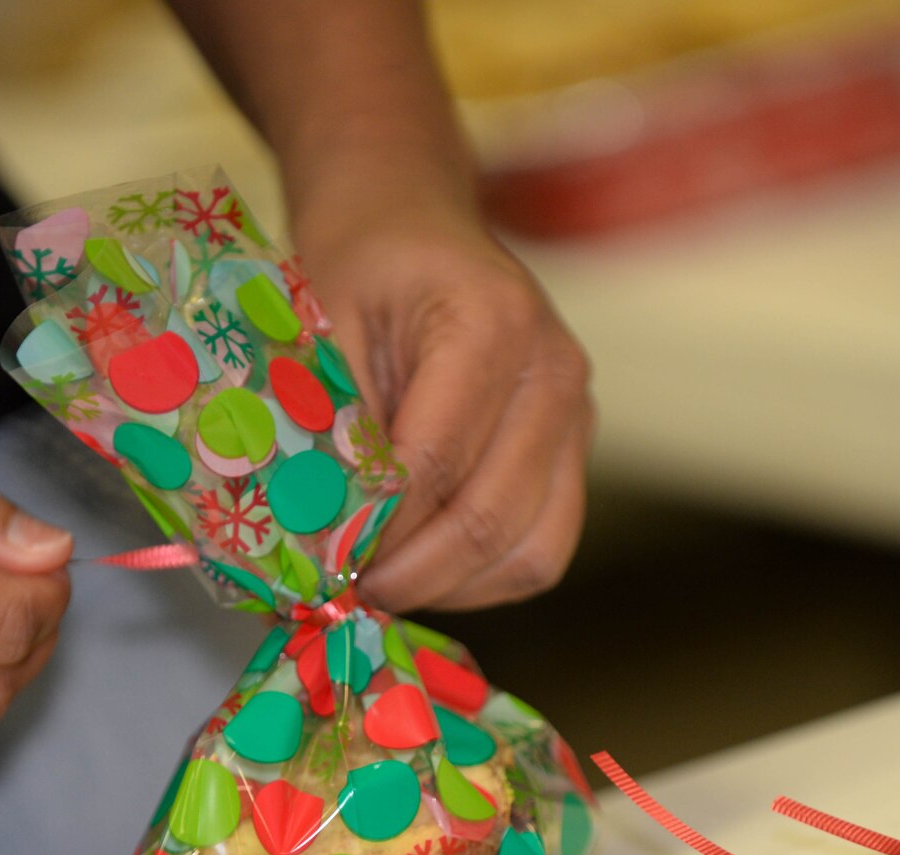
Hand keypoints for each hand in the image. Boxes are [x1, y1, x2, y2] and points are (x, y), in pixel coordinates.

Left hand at [292, 185, 592, 612]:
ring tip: (384, 584)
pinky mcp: (572, 448)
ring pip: (531, 551)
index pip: (435, 463)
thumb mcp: (322, 325)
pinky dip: (483, 577)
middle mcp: (553, 370)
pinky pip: (543, 545)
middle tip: (347, 594)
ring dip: (452, 587)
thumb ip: (332, 428)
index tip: (322, 568)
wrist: (409, 215)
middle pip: (490, 518)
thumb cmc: (359, 262)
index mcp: (492, 320)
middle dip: (413, 574)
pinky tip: (425, 567)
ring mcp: (576, 413)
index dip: (377, 531)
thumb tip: (323, 542)